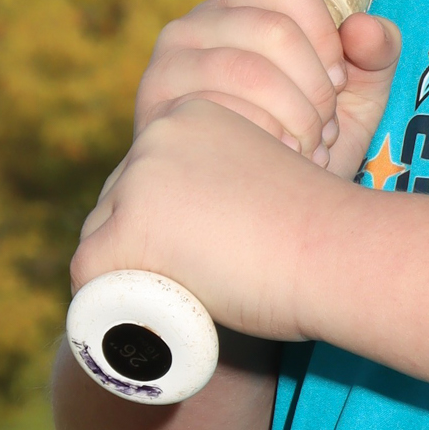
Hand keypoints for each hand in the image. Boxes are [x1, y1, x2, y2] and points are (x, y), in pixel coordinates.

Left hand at [71, 94, 352, 340]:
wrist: (339, 249)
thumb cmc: (324, 230)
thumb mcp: (267, 182)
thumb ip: (231, 188)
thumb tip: (207, 230)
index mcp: (193, 115)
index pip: (147, 177)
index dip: (163, 223)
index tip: (199, 252)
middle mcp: (160, 131)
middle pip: (117, 204)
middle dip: (138, 246)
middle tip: (182, 282)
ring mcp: (140, 176)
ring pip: (102, 237)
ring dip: (126, 271)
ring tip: (173, 297)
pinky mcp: (131, 222)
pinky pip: (90, 273)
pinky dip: (105, 300)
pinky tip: (137, 314)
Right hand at [135, 0, 399, 177]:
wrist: (248, 212)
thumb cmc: (304, 142)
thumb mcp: (356, 98)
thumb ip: (377, 55)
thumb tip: (363, 28)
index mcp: (241, 6)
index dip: (325, 35)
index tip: (338, 84)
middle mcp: (195, 24)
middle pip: (275, 30)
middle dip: (315, 90)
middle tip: (325, 131)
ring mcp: (168, 64)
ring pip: (248, 70)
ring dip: (293, 119)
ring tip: (305, 149)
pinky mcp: (155, 109)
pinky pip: (218, 113)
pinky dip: (262, 141)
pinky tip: (276, 163)